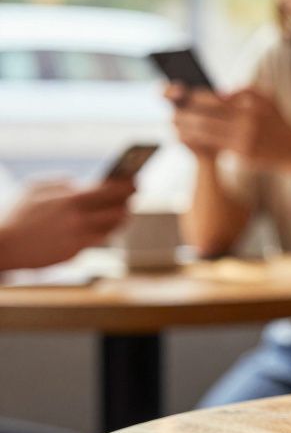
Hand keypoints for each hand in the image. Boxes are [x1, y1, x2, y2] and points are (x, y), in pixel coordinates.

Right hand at [0, 179, 133, 269]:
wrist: (2, 246)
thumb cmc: (17, 214)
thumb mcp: (35, 188)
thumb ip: (62, 182)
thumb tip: (82, 182)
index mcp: (71, 198)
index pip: (111, 189)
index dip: (128, 184)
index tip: (136, 179)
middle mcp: (79, 218)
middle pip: (119, 208)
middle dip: (129, 201)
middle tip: (133, 195)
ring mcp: (78, 237)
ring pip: (114, 227)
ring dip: (121, 218)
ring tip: (123, 211)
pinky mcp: (75, 252)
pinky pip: (100, 240)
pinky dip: (106, 231)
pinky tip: (107, 226)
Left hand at [169, 85, 290, 169]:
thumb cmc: (277, 121)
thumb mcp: (267, 99)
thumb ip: (244, 90)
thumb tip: (219, 92)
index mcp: (249, 106)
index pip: (213, 100)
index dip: (192, 98)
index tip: (178, 94)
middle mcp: (245, 122)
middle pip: (205, 117)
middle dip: (184, 114)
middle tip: (170, 112)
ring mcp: (243, 139)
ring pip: (206, 133)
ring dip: (186, 129)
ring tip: (173, 125)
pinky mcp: (242, 154)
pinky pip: (213, 146)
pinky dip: (197, 142)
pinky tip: (187, 139)